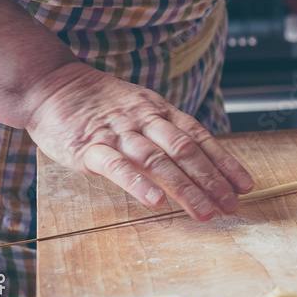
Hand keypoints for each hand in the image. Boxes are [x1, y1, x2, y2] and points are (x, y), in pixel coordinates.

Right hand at [25, 62, 254, 219]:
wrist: (51, 84)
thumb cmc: (101, 104)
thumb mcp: (142, 109)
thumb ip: (168, 132)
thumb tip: (202, 161)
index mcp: (161, 113)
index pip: (201, 139)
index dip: (225, 163)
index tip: (244, 186)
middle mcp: (146, 121)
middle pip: (186, 152)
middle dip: (212, 180)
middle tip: (230, 206)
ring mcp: (118, 133)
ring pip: (158, 160)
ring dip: (185, 188)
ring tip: (203, 211)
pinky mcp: (89, 147)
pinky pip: (117, 166)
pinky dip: (137, 183)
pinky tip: (155, 201)